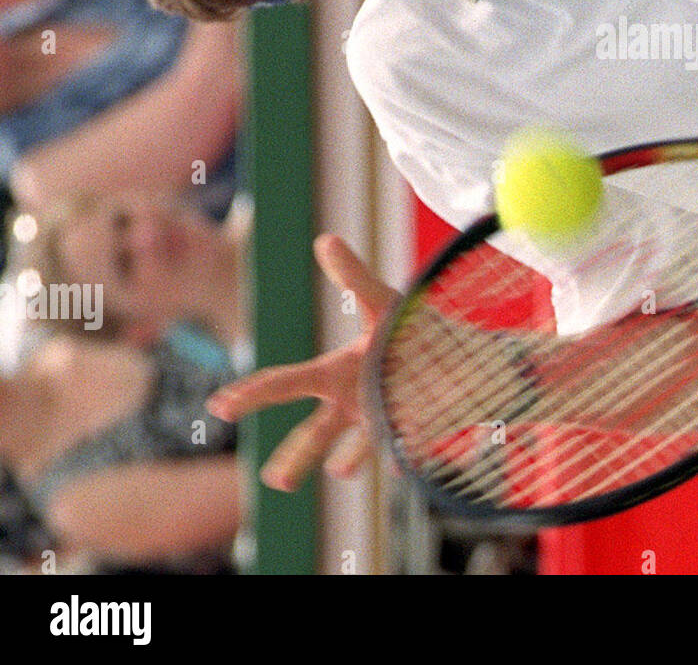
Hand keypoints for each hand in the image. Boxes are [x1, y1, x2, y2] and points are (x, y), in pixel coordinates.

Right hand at [207, 234, 399, 491]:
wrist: (452, 354)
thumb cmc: (408, 331)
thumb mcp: (380, 303)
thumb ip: (353, 277)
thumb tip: (324, 239)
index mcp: (333, 374)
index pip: (284, 385)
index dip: (253, 394)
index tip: (221, 405)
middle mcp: (350, 404)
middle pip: (314, 434)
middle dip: (295, 457)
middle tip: (275, 482)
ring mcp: (378, 421)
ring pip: (355, 449)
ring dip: (347, 462)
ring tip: (338, 472)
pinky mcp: (408, 430)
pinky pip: (403, 445)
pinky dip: (401, 452)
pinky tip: (402, 461)